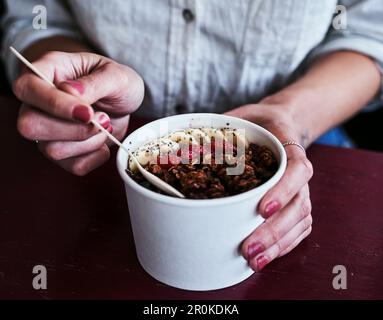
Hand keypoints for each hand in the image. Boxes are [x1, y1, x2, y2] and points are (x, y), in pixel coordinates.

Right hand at [13, 51, 143, 174]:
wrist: (127, 103)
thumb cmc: (118, 82)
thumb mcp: (116, 75)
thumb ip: (94, 82)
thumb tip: (69, 91)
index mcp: (46, 72)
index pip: (27, 89)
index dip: (54, 104)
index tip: (88, 112)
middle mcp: (38, 103)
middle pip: (30, 126)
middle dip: (74, 130)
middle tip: (102, 118)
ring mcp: (47, 130)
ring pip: (52, 150)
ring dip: (88, 143)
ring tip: (106, 126)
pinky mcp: (64, 151)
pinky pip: (73, 166)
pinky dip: (95, 156)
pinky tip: (104, 141)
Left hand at [225, 103, 312, 271]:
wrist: (280, 125)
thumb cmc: (258, 123)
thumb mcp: (242, 115)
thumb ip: (220, 126)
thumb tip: (181, 139)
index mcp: (289, 148)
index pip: (296, 170)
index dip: (282, 191)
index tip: (261, 209)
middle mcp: (299, 174)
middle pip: (298, 205)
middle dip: (274, 231)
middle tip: (248, 250)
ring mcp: (301, 191)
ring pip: (300, 221)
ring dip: (279, 245)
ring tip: (254, 262)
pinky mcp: (298, 203)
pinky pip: (300, 228)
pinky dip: (285, 245)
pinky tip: (266, 257)